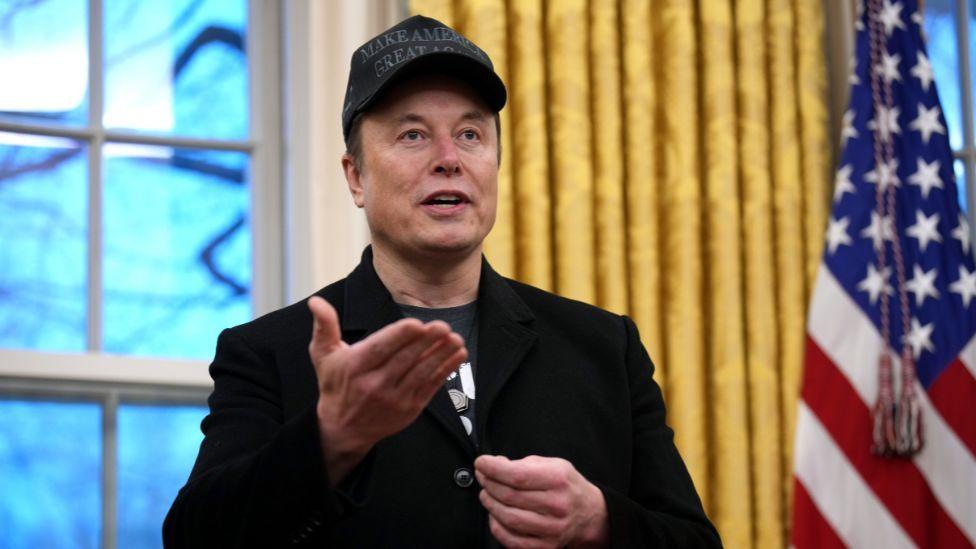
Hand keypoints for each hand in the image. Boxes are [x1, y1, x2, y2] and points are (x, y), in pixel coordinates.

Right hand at [308, 296, 466, 481]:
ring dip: (440, 355)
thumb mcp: (323, 355)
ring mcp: (394, 398)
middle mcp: (374, 384)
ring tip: (455, 339)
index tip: (415, 323)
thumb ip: (324, 326)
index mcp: (355, 367)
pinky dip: (446, 370)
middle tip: (442, 326)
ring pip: (421, 373)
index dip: (398, 336)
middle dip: (425, 342)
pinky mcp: (410, 408)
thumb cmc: (335, 385)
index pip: (379, 349)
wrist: (343, 428)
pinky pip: (431, 387)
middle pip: (404, 360)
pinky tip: (457, 355)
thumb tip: (316, 302)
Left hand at [475, 455, 609, 548]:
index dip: (493, 468)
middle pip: (509, 496)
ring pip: (508, 518)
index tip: (481, 462)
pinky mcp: (545, 546)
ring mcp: (552, 529)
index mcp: (558, 480)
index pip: (517, 475)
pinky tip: (495, 514)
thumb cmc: (566, 486)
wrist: (588, 513)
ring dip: (490, 504)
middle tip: (482, 476)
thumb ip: (523, 464)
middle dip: (488, 484)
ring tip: (487, 494)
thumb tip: (495, 465)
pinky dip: (496, 526)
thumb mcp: (553, 464)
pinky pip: (511, 539)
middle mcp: (557, 505)